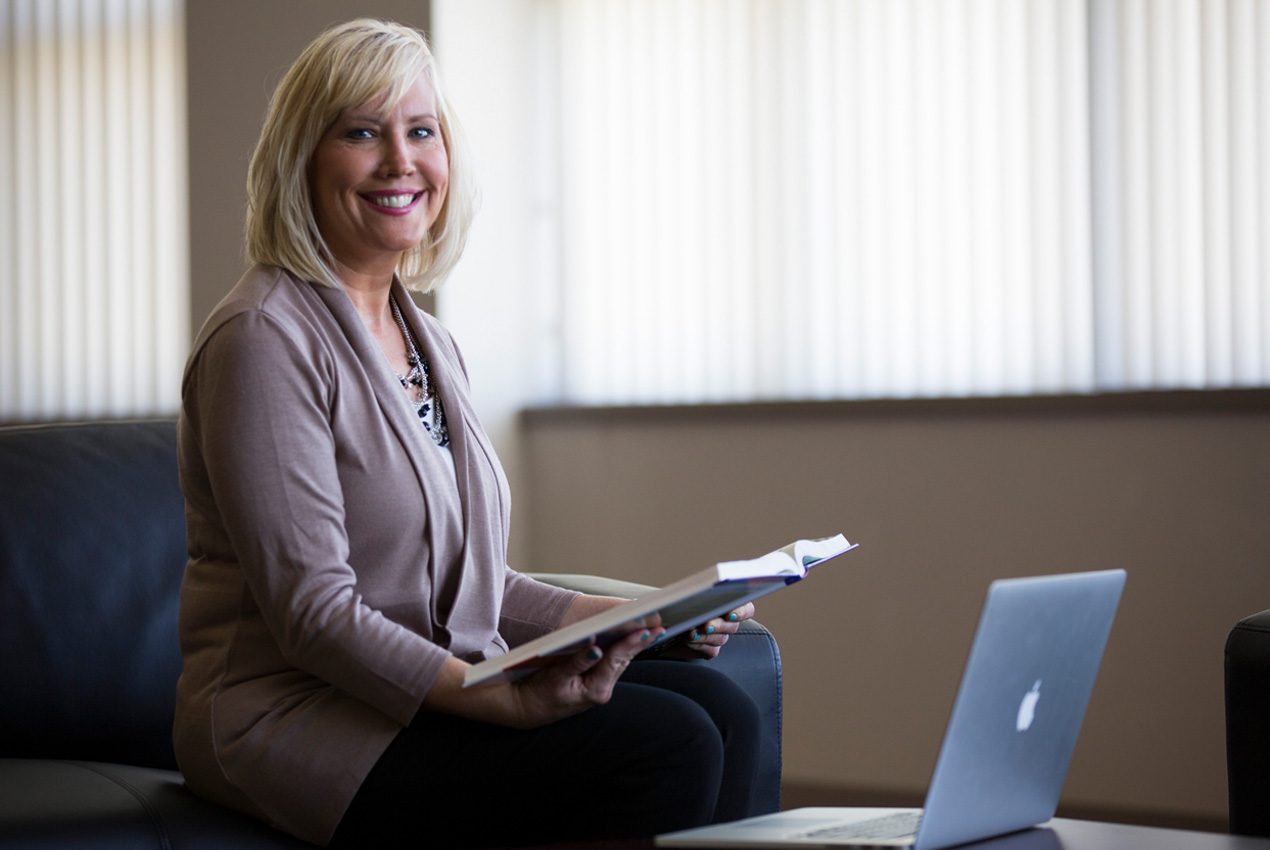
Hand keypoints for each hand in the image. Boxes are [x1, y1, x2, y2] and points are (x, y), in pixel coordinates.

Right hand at [509, 624, 664, 726]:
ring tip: (651, 630)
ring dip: (634, 646)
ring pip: (620, 662)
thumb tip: (596, 649)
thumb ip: (577, 662)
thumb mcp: (556, 677)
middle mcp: (602, 690)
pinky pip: (612, 664)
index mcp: (595, 690)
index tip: (646, 631)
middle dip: (640, 643)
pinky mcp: (595, 683)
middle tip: (659, 627)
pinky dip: (621, 650)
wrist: (527, 709)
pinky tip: (630, 641)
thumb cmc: (539, 694)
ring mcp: (600, 687)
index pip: (616, 661)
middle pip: (624, 660)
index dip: (631, 643)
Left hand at [665, 602, 755, 660]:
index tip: (730, 614)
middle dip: (718, 625)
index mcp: (727, 601)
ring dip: (706, 636)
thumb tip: (684, 602)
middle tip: (705, 625)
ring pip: (721, 639)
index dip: (742, 612)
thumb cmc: (672, 601)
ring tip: (690, 632)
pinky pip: (711, 651)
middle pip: (732, 626)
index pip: (746, 608)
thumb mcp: (678, 594)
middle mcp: (726, 620)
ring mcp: (718, 636)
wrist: (660, 619)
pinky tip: (688, 640)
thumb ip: (686, 595)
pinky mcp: (708, 649)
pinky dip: (699, 646)